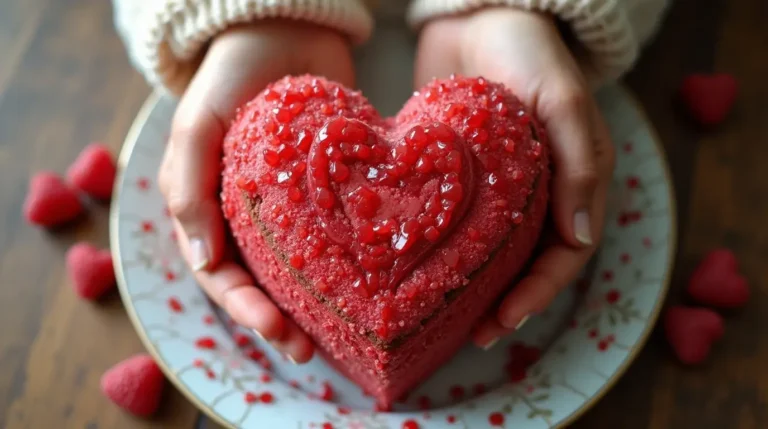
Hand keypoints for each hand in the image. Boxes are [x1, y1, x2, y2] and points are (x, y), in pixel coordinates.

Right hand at [158, 22, 354, 361]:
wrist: (284, 30)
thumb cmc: (230, 75)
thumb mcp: (197, 124)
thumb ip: (187, 187)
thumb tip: (201, 262)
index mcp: (206, 210)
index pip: (220, 275)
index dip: (245, 309)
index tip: (277, 331)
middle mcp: (245, 219)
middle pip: (260, 284)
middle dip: (280, 322)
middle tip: (308, 351)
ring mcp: (286, 210)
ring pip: (296, 271)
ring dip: (312, 307)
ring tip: (338, 338)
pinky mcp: (325, 196)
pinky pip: (332, 237)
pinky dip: (343, 266)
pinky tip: (368, 287)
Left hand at [414, 8, 615, 347]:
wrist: (477, 13)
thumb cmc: (529, 48)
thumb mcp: (563, 97)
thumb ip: (581, 161)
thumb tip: (581, 240)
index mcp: (569, 182)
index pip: (562, 255)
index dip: (537, 294)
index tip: (503, 322)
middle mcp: (534, 194)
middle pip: (524, 265)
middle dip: (502, 304)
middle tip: (471, 336)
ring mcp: (494, 189)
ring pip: (488, 253)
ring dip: (470, 289)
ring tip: (441, 321)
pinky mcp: (456, 179)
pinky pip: (451, 223)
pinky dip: (440, 251)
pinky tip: (414, 272)